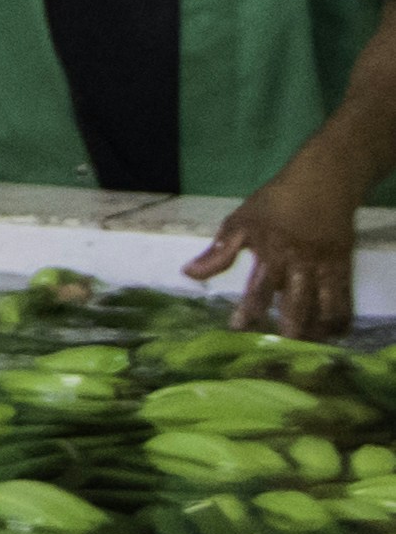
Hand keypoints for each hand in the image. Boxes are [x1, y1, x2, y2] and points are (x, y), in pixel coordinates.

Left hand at [193, 160, 372, 337]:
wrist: (322, 181)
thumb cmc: (275, 203)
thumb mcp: (240, 221)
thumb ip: (219, 252)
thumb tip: (188, 273)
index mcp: (271, 252)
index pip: (258, 289)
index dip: (249, 311)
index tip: (238, 329)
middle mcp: (300, 263)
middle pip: (296, 303)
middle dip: (289, 329)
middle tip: (280, 352)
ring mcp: (325, 266)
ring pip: (325, 305)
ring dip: (317, 329)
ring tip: (308, 349)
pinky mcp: (343, 265)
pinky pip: (345, 297)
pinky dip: (340, 317)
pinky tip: (334, 335)